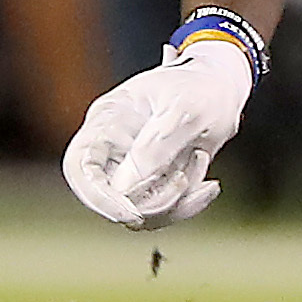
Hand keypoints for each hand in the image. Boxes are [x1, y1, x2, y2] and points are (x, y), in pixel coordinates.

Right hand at [61, 33, 256, 227]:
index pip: (79, 167)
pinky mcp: (154, 185)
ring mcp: (132, 169)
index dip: (97, 197)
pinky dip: (188, 203)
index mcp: (107, 121)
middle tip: (185, 179)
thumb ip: (156, 146)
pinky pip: (162, 212)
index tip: (132, 214)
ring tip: (199, 159)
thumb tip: (126, 188)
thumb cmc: (199, 90)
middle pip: (111, 197)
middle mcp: (112, 149)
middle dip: (153, 200)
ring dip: (176, 200)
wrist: (221, 88)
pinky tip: (207, 183)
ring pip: (139, 212)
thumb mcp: (183, 109)